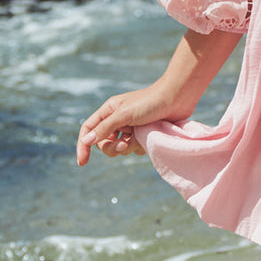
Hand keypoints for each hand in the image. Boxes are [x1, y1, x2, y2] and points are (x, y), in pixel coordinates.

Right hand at [76, 83, 190, 165]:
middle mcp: (118, 119)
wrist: (177, 98)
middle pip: (104, 142)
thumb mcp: (124, 115)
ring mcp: (131, 127)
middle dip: (112, 148)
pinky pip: (135, 148)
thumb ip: (104, 128)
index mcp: (109, 111)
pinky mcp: (143, 134)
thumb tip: (86, 141)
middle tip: (123, 145)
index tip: (83, 163)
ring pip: (120, 148)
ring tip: (139, 137)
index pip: (89, 129)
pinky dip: (139, 146)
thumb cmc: (150, 102)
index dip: (84, 145)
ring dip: (128, 147)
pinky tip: (148, 137)